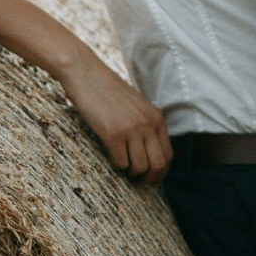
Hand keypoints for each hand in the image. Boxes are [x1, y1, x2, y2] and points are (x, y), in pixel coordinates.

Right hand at [61, 48, 171, 182]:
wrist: (87, 74)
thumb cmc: (108, 91)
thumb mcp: (137, 106)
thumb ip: (146, 124)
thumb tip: (150, 153)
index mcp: (156, 117)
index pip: (168, 154)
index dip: (161, 172)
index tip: (151, 178)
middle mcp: (148, 123)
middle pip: (159, 165)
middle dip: (150, 179)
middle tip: (138, 181)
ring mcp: (131, 128)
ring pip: (141, 167)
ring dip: (131, 173)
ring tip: (123, 167)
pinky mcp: (113, 133)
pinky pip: (121, 163)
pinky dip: (117, 166)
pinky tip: (111, 157)